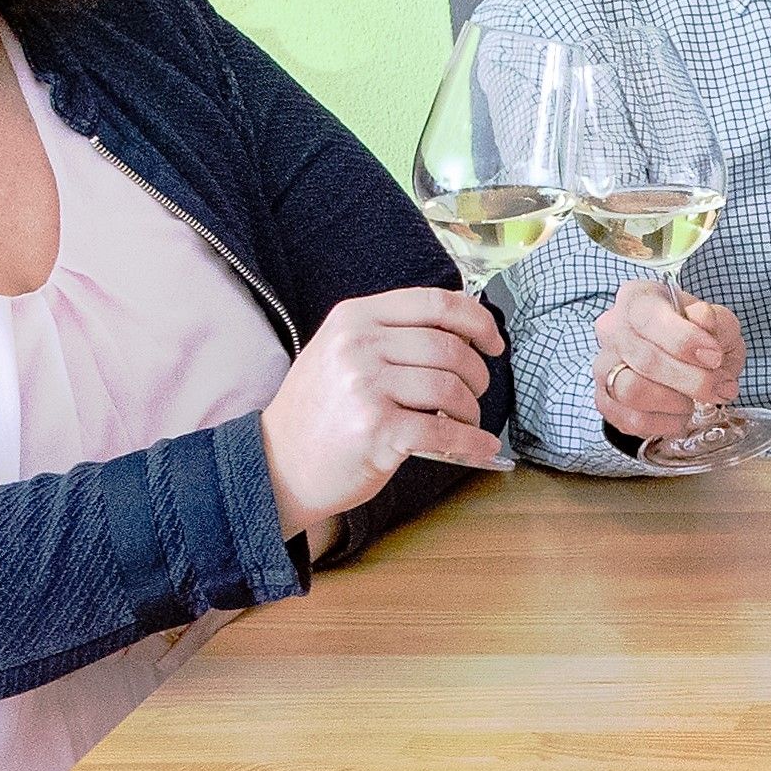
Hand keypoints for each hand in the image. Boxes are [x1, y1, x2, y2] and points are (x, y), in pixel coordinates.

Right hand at [264, 286, 505, 531]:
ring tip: (464, 422)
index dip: (478, 321)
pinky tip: (479, 448)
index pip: (436, 303)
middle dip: (476, 374)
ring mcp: (365, 388)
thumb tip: (465, 326)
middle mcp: (358, 346)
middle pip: (450, 348)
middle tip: (474, 393)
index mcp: (354, 317)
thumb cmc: (320, 411)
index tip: (493, 342)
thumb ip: (393, 332)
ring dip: (470, 410)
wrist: (277, 467)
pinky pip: (445, 431)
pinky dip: (471, 442)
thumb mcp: (341, 351)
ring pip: (451, 388)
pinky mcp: (376, 430)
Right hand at [591, 276, 746, 442]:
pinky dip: (664, 423)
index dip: (684, 341)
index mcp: (638, 299)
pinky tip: (681, 413)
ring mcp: (603, 366)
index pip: (650, 318)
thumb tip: (703, 321)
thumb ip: (716, 321)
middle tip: (722, 389)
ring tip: (696, 401)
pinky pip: (630, 419)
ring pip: (632, 391)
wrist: (684, 362)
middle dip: (692, 380)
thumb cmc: (700, 337)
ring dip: (675, 402)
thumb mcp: (719, 323)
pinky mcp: (604, 400)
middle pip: (644, 360)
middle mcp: (611, 329)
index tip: (715, 357)